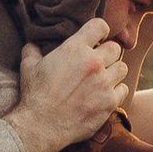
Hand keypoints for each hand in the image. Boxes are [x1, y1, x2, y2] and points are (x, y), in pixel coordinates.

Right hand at [10, 17, 127, 151]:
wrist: (42, 125)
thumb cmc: (35, 95)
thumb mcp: (28, 67)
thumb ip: (33, 50)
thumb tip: (32, 44)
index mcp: (75, 49)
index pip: (100, 26)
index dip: (100, 31)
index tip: (97, 39)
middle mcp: (94, 62)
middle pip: (115, 48)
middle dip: (107, 53)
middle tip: (99, 63)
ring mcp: (104, 82)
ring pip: (122, 68)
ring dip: (114, 71)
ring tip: (104, 79)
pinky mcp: (110, 101)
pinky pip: (124, 89)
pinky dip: (117, 91)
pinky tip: (106, 94)